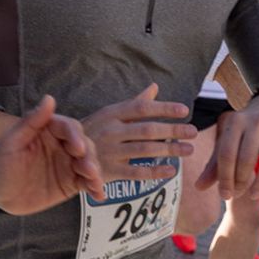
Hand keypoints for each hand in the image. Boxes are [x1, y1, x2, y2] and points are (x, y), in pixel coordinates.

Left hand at [0, 95, 103, 213]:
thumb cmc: (0, 164)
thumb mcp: (11, 142)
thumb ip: (31, 122)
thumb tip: (49, 98)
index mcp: (48, 130)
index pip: (68, 127)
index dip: (75, 136)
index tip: (78, 148)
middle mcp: (61, 145)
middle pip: (84, 144)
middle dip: (89, 155)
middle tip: (88, 168)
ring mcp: (67, 164)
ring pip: (88, 163)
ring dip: (95, 171)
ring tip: (94, 181)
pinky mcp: (71, 182)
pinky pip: (87, 182)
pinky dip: (95, 187)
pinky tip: (99, 194)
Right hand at [80, 83, 195, 181]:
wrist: (65, 157)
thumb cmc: (93, 132)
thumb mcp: (109, 113)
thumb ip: (133, 102)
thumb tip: (155, 87)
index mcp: (111, 113)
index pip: (141, 108)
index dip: (163, 108)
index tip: (184, 110)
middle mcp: (110, 131)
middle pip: (147, 129)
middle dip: (173, 130)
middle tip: (193, 132)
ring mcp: (109, 151)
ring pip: (145, 150)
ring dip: (170, 150)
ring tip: (189, 149)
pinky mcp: (108, 171)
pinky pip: (135, 172)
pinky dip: (154, 172)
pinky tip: (170, 170)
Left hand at [198, 92, 258, 199]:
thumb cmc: (246, 131)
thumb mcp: (228, 141)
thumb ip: (214, 165)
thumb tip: (198, 187)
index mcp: (235, 121)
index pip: (226, 153)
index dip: (224, 177)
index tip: (225, 195)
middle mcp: (256, 121)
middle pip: (247, 157)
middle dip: (240, 181)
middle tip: (237, 194)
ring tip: (254, 195)